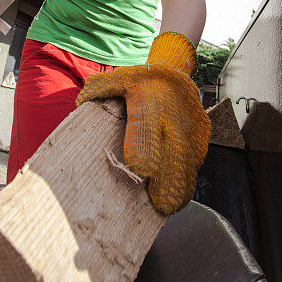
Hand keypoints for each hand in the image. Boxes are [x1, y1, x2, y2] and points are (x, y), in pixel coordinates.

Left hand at [75, 32, 210, 214]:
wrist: (177, 73)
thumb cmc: (140, 81)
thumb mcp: (118, 78)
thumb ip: (99, 89)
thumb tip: (80, 104)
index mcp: (149, 102)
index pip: (146, 125)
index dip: (145, 147)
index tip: (142, 169)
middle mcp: (173, 118)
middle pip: (174, 153)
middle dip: (169, 180)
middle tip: (161, 204)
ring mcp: (190, 130)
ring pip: (188, 163)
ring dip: (179, 188)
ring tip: (168, 207)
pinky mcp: (201, 139)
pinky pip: (195, 164)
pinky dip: (186, 181)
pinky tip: (175, 196)